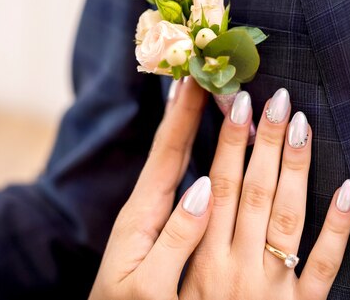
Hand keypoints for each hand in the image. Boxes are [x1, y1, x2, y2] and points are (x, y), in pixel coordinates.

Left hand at [89, 78, 211, 299]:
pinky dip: (194, 151)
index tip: (197, 78)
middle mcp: (147, 206)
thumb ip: (175, 240)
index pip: (167, 153)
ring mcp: (154, 214)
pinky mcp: (163, 225)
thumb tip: (205, 189)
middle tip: (205, 70)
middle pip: (171, 147)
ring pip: (177, 158)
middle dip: (188, 108)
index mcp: (141, 215)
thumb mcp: (147, 286)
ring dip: (192, 124)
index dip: (182, 115)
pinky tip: (207, 143)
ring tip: (207, 93)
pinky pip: (183, 178)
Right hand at [179, 88, 349, 299]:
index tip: (236, 102)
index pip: (217, 187)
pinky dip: (337, 226)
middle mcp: (237, 268)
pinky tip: (348, 188)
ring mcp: (273, 286)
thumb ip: (189, 241)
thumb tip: (203, 186)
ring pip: (286, 216)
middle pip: (252, 191)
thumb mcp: (176, 285)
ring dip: (295, 167)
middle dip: (262, 141)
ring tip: (301, 123)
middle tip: (274, 97)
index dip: (227, 141)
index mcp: (203, 260)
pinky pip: (324, 264)